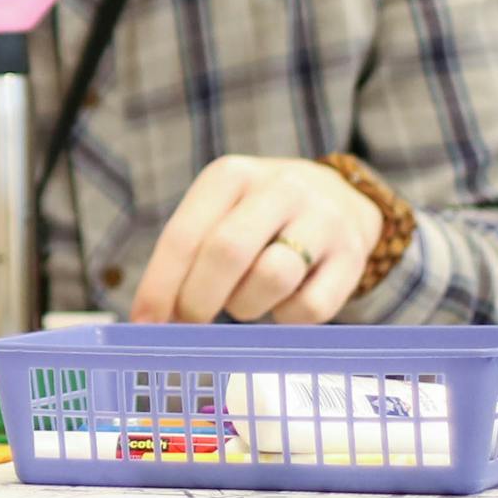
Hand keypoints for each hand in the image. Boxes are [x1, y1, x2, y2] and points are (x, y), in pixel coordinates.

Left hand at [129, 155, 381, 326]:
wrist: (340, 198)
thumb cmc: (259, 217)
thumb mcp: (222, 212)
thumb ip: (189, 255)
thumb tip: (151, 318)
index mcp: (232, 175)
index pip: (185, 234)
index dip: (160, 284)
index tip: (145, 322)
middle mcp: (279, 188)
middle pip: (226, 252)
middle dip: (198, 300)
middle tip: (190, 322)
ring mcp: (321, 219)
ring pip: (270, 279)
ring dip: (245, 307)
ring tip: (244, 301)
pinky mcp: (352, 256)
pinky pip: (310, 308)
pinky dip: (286, 319)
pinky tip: (282, 304)